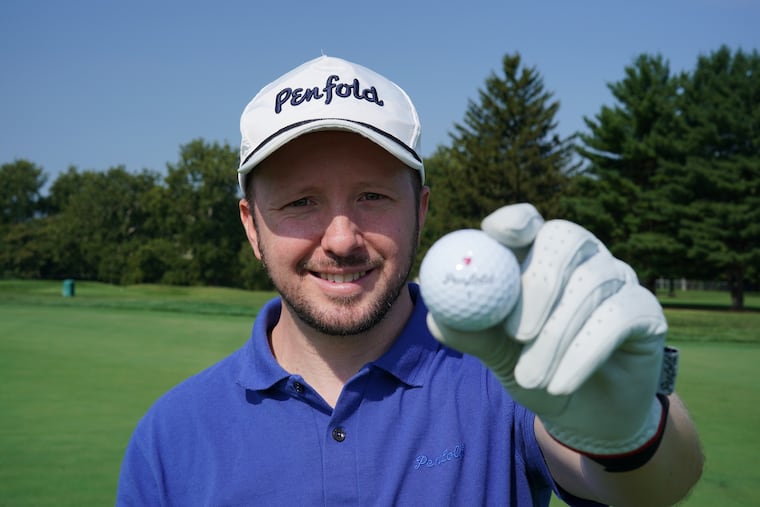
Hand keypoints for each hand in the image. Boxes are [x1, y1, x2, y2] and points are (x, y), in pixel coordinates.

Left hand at [426, 203, 667, 455]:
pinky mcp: (644, 310)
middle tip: (516, 333)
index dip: (515, 221)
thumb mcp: (494, 352)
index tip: (499, 236)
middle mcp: (581, 256)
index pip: (527, 222)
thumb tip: (437, 315)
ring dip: (556, 338)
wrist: (581, 414)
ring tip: (531, 379)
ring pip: (591, 286)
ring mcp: (617, 278)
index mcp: (537, 254)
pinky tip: (561, 384)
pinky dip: (585, 353)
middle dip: (538, 286)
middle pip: (564, 240)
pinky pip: (619, 317)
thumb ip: (468, 331)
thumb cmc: (532, 369)